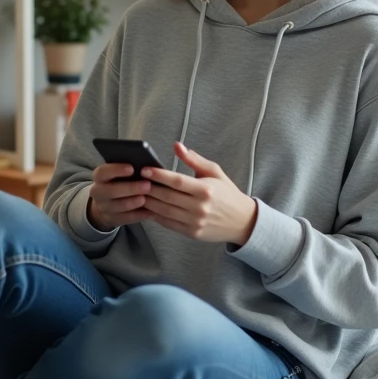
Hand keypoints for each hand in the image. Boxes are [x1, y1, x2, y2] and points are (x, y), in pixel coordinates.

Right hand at [86, 163, 154, 229]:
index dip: (116, 170)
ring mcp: (103, 207)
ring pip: (118, 206)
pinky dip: (139, 215)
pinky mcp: (111, 219)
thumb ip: (129, 170)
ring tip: (146, 199)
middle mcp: (98, 192)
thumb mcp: (118, 173)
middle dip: (131, 188)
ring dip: (133, 202)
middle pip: (112, 191)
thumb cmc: (118, 181)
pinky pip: (126, 218)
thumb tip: (146, 167)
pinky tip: (150, 212)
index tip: (132, 168)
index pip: (103, 172)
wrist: (106, 202)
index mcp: (99, 177)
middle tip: (147, 185)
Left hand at [140, 142, 257, 244]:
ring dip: (149, 201)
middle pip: (167, 196)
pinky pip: (168, 223)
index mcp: (205, 190)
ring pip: (164, 211)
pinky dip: (156, 215)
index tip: (145, 169)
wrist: (242, 221)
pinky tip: (148, 206)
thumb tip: (177, 146)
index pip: (177, 181)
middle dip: (149, 188)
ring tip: (138, 192)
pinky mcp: (192, 233)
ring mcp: (195, 222)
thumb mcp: (215, 172)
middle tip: (136, 180)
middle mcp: (199, 207)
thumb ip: (194, 160)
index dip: (159, 175)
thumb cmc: (227, 193)